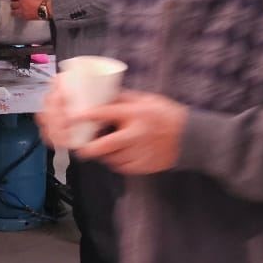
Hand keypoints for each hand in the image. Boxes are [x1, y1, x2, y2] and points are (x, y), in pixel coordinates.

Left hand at [11, 0, 48, 20]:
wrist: (48, 8)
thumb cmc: (44, 0)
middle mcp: (21, 4)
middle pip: (12, 5)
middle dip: (13, 5)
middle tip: (14, 5)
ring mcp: (22, 11)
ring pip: (13, 12)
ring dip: (14, 11)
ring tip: (15, 11)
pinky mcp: (25, 17)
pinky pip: (19, 17)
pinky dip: (19, 16)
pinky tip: (20, 15)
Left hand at [72, 91, 189, 175]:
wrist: (190, 137)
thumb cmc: (166, 115)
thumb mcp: (146, 99)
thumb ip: (123, 99)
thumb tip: (101, 95)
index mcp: (136, 114)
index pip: (105, 113)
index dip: (86, 116)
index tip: (72, 118)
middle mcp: (136, 134)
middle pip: (103, 146)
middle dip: (88, 148)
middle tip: (81, 147)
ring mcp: (140, 152)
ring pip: (111, 159)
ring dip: (104, 155)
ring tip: (104, 148)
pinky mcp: (144, 166)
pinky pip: (122, 167)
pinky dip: (117, 162)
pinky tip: (120, 154)